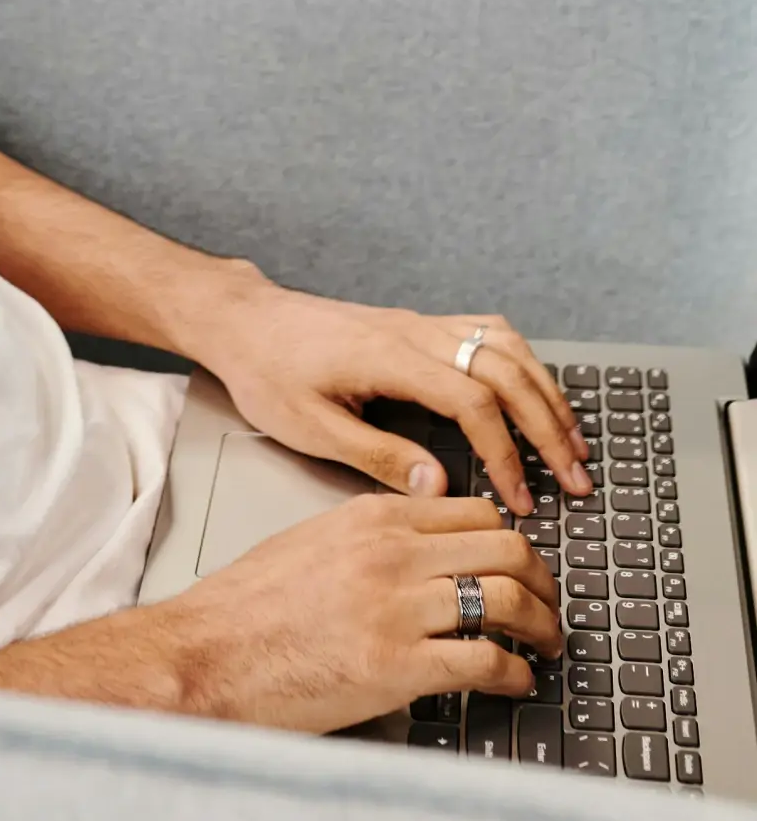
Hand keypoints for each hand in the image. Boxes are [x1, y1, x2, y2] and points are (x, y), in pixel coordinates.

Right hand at [156, 494, 560, 731]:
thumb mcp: (312, 543)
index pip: (471, 510)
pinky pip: (483, 661)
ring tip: (547, 646)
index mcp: (371, 518)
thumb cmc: (248, 607)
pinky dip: (515, 674)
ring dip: (541, 626)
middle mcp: (391, 553)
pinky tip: (517, 682)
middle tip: (549, 606)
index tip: (521, 564)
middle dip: (541, 579)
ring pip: (504, 597)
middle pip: (503, 546)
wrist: (208, 654)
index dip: (510, 538)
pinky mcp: (396, 665)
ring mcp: (396, 608)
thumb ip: (369, 538)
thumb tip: (419, 552)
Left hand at [178, 270, 592, 516]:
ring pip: (505, 344)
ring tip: (572, 442)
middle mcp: (414, 331)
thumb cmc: (268, 373)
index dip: (506, 453)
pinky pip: (487, 332)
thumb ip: (378, 456)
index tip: (522, 500)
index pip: (473, 400)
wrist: (243, 320)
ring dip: (545, 392)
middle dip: (548, 426)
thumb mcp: (311, 426)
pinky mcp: (417, 323)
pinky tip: (535, 394)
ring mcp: (419, 322)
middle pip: (505, 369)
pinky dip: (523, 363)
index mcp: (390, 357)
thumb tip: (440, 488)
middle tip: (577, 478)